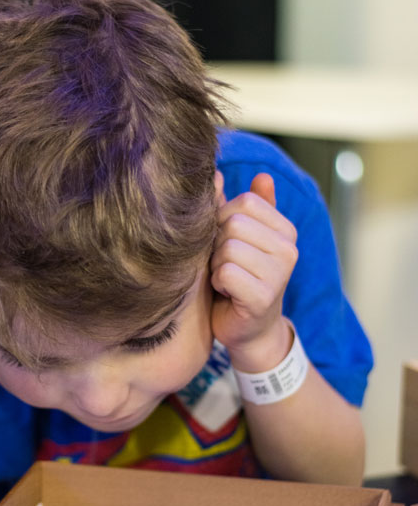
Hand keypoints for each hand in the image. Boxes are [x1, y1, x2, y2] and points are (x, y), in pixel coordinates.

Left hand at [210, 172, 297, 370]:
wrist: (248, 331)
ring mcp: (280, 273)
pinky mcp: (264, 296)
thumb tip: (260, 174)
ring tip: (226, 279)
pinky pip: (225, 272)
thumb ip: (245, 208)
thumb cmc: (239, 281)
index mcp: (285, 230)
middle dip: (217, 245)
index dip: (223, 221)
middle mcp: (289, 249)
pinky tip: (227, 293)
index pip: (243, 202)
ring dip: (216, 265)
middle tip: (225, 265)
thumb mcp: (240, 240)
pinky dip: (217, 283)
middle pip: (232, 223)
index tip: (227, 245)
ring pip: (227, 248)